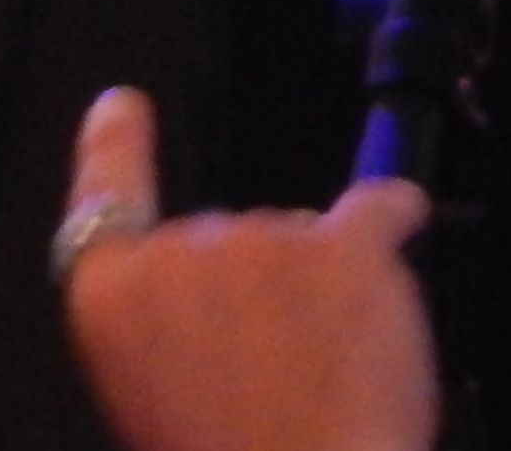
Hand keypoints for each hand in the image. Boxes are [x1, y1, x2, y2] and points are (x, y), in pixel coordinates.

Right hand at [57, 88, 434, 450]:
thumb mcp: (149, 403)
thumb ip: (166, 335)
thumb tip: (213, 317)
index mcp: (110, 292)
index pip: (106, 196)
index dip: (116, 144)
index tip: (123, 107)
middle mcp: (177, 246)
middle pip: (226, 237)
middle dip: (261, 292)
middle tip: (282, 377)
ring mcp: (260, 237)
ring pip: (302, 244)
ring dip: (323, 293)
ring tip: (334, 381)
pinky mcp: (341, 249)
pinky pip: (377, 209)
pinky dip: (393, 212)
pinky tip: (403, 211)